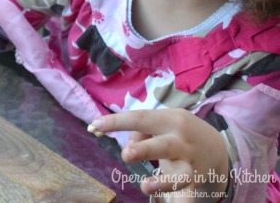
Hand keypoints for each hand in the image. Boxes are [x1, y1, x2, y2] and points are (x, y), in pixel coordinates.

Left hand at [90, 109, 228, 200]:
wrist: (218, 148)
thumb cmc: (177, 131)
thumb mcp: (163, 121)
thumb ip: (143, 131)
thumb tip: (128, 147)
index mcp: (170, 120)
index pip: (140, 118)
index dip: (116, 122)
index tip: (94, 126)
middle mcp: (182, 141)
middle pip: (162, 146)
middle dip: (144, 150)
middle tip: (126, 155)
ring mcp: (190, 164)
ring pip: (179, 176)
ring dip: (162, 183)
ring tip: (146, 187)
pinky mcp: (195, 183)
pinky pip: (188, 195)